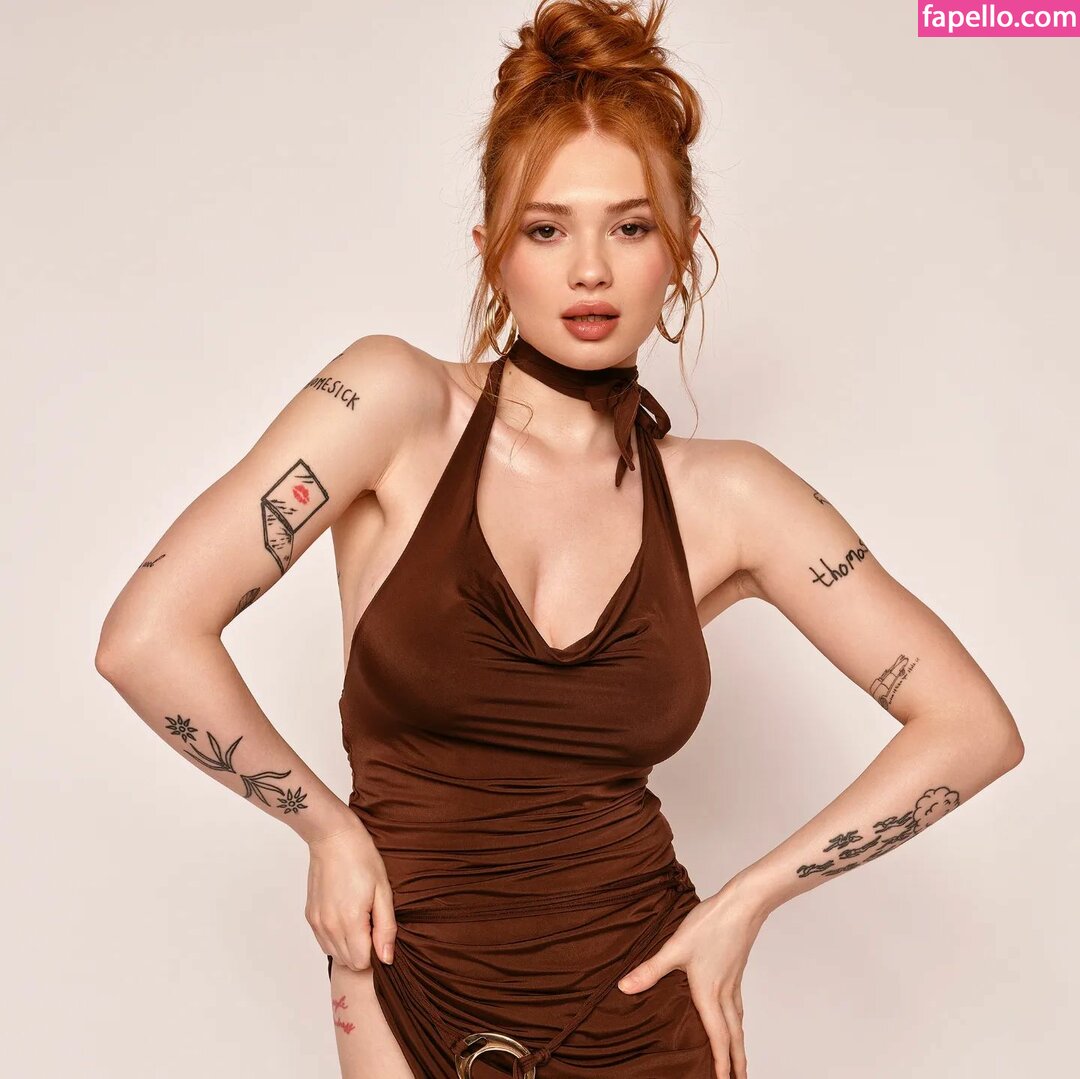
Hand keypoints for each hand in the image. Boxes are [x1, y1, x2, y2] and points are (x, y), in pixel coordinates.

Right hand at [305, 820, 397, 971]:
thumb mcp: (383, 890)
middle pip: (349, 962)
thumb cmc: (361, 858)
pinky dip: (336, 938)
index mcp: (350, 921)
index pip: (362, 962)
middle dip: (364, 950)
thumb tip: (386, 958)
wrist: (333, 838)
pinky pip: (324, 942)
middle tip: (372, 922)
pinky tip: (346, 917)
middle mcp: (329, 926)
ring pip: (335, 954)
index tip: (380, 930)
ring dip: (349, 946)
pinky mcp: (310, 916)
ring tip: (360, 918)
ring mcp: (317, 922)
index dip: (376, 951)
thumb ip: (386, 928)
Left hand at [616, 877, 769, 1078]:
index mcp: (709, 993)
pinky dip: (737, 1021)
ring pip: (738, 1022)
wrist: (742, 905)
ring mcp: (733, 983)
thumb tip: (625, 988)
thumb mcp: (675, 947)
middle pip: (733, 1037)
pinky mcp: (735, 972)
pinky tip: (733, 1015)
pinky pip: (738, 1006)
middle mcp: (724, 993)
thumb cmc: (711, 924)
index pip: (716, 1037)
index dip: (719, 1062)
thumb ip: (651, 969)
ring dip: (738, 1044)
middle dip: (736, 1062)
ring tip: (738, 1058)